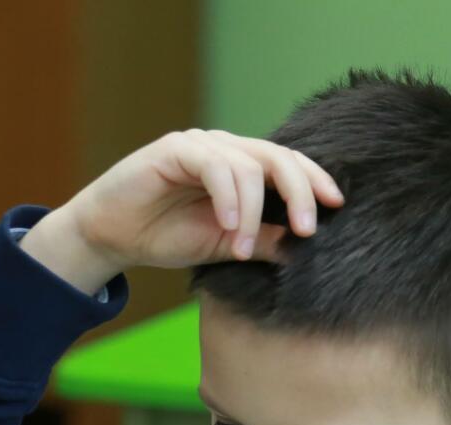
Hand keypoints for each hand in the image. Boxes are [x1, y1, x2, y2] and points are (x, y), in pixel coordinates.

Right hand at [21, 130, 343, 293]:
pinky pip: (214, 165)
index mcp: (244, 169)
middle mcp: (227, 150)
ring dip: (253, 212)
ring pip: (248, 166)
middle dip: (300, 192)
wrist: (112, 236)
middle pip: (278, 158)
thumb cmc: (166, 236)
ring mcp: (201, 146)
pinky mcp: (175, 150)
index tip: (338, 207)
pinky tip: (229, 226)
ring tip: (242, 248)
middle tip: (307, 229)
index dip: (316, 181)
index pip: (290, 166)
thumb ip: (264, 242)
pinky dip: (227, 197)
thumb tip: (304, 252)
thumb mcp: (226, 245)